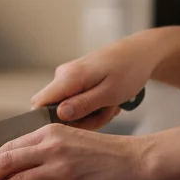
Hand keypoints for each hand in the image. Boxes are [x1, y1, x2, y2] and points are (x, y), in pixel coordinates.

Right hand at [31, 31, 161, 129]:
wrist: (140, 52)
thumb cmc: (129, 70)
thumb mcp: (109, 93)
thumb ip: (83, 105)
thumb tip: (59, 115)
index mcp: (68, 77)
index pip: (39, 104)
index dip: (50, 121)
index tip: (77, 127)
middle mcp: (63, 76)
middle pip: (56, 111)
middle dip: (81, 121)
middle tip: (106, 114)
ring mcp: (69, 77)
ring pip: (69, 108)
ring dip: (92, 114)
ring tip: (112, 106)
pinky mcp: (76, 80)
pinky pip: (77, 101)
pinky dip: (94, 107)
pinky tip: (109, 102)